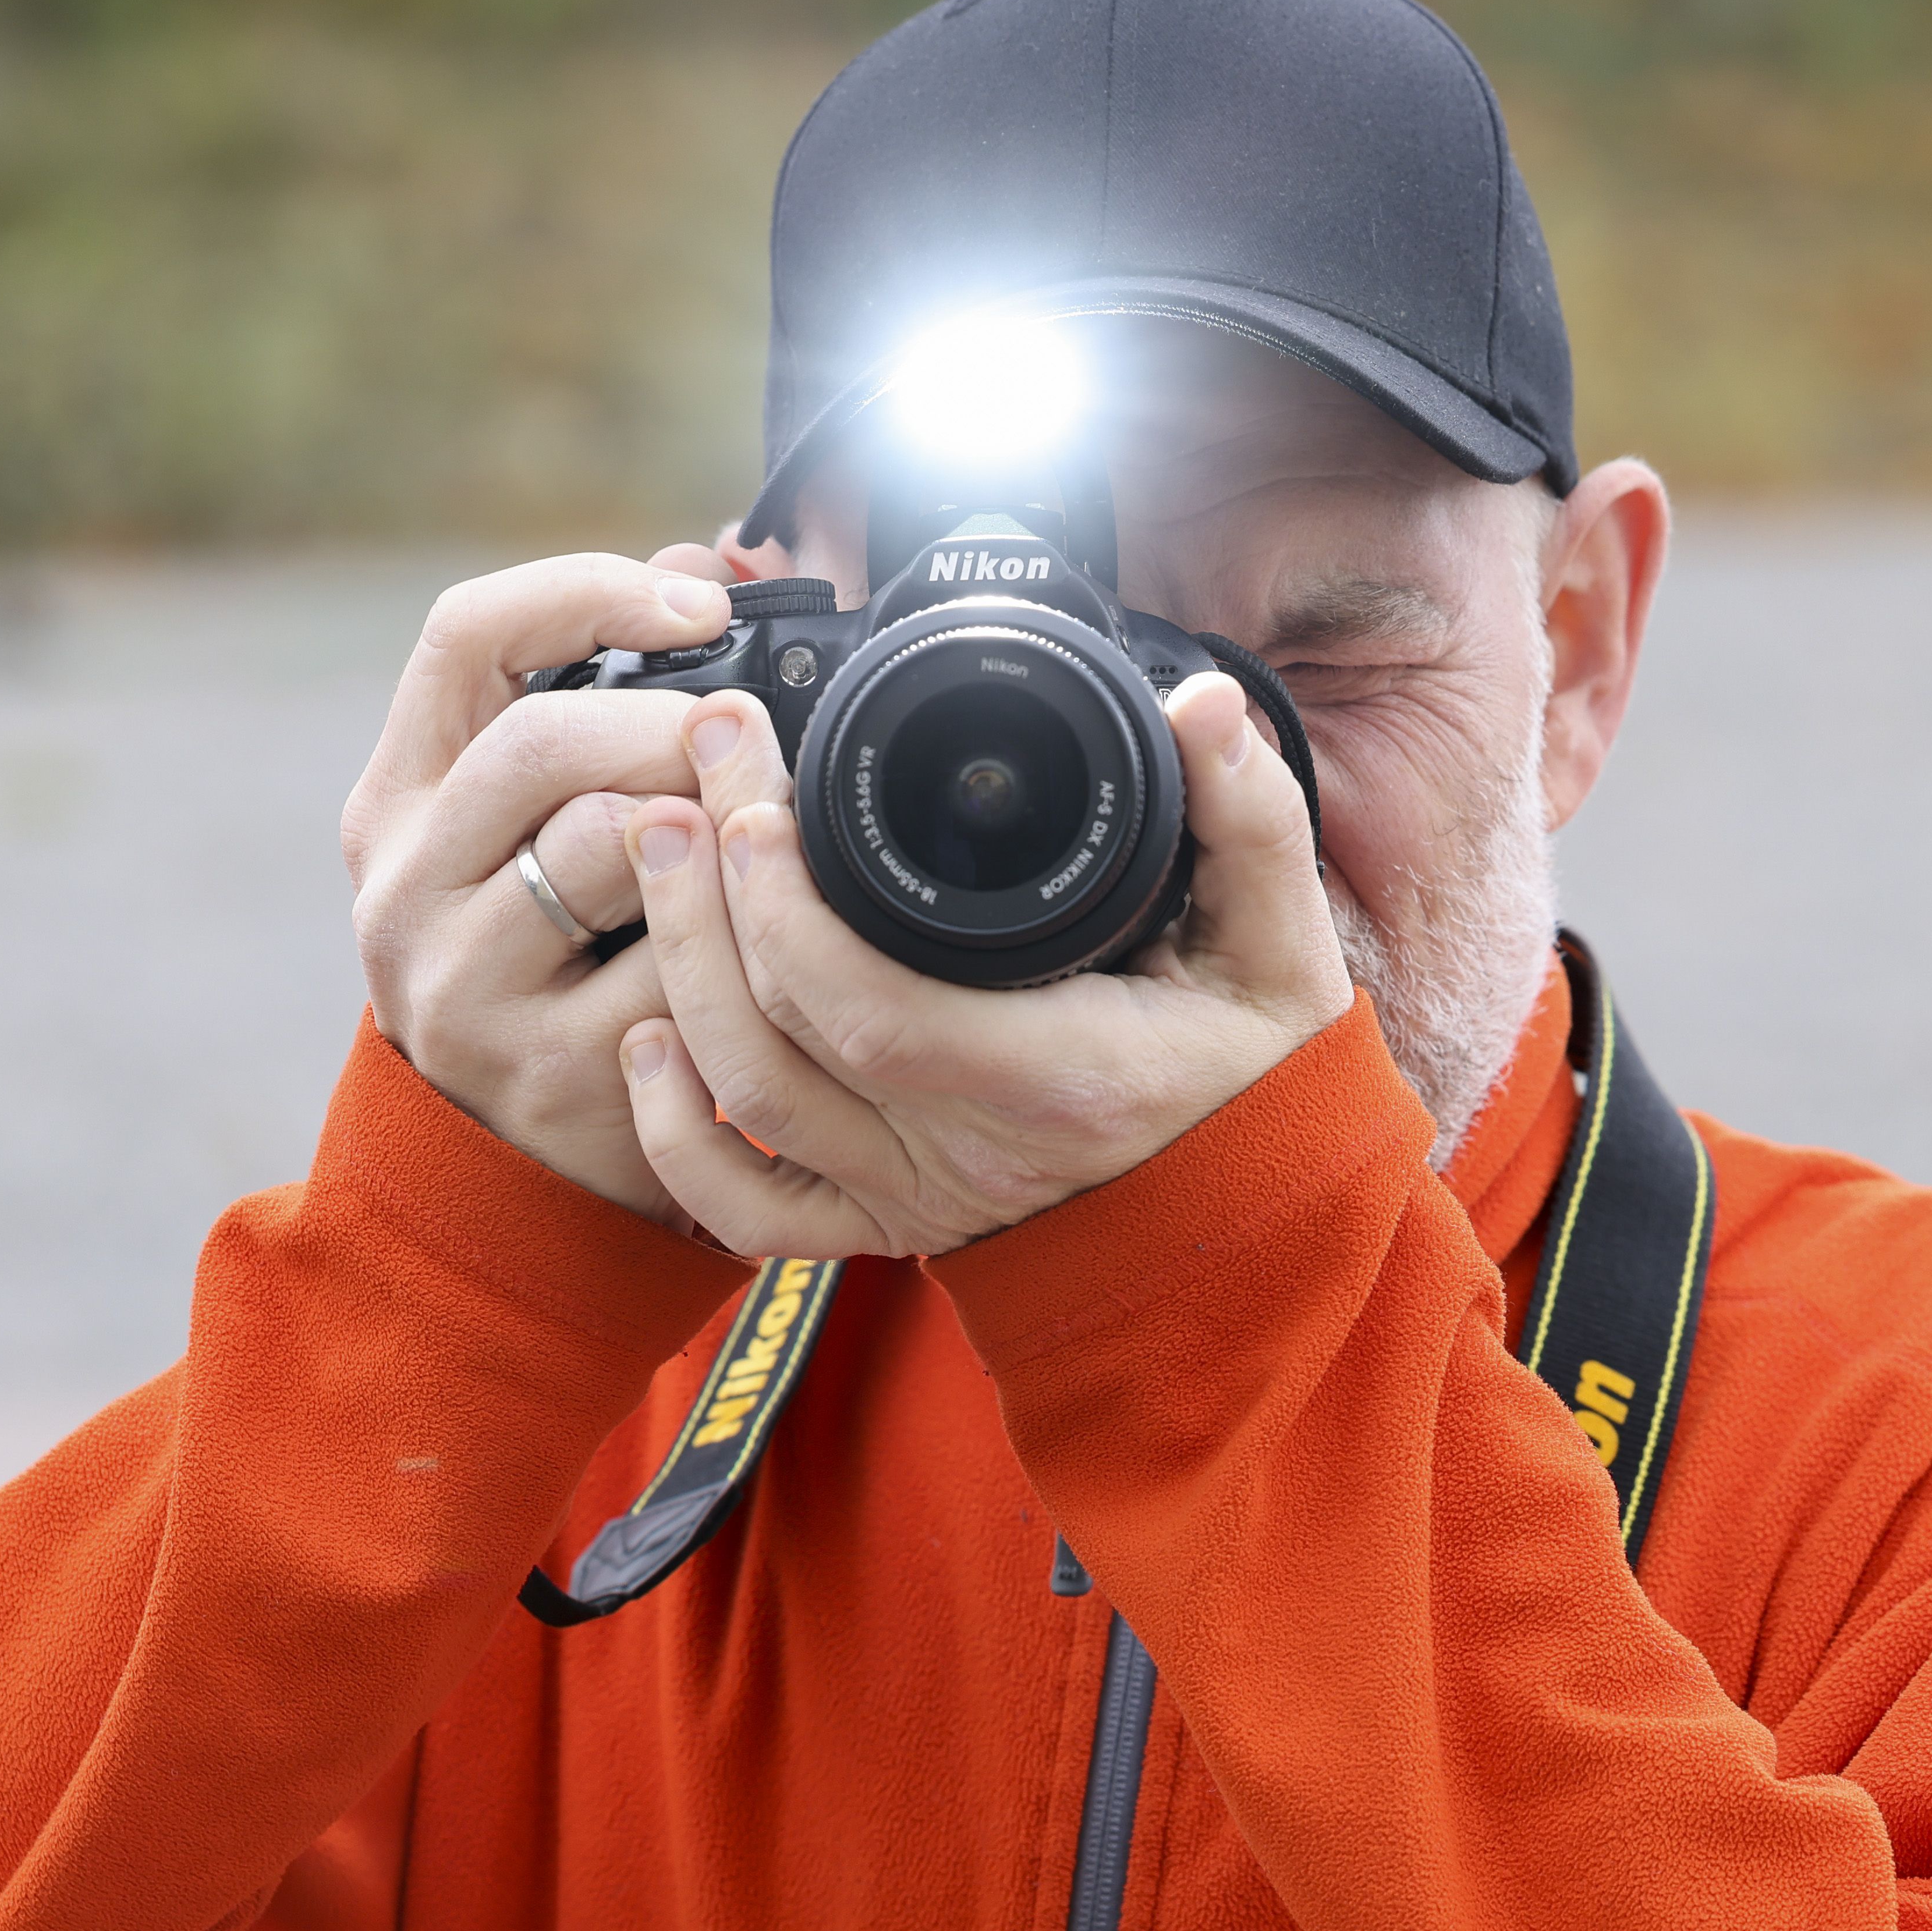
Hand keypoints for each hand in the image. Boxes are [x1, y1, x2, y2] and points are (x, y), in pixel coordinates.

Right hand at [341, 548, 741, 1224]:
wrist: (499, 1172)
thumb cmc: (540, 965)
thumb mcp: (526, 833)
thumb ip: (596, 699)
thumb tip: (702, 563)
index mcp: (395, 802)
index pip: (462, 636)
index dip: (585, 589)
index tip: (698, 603)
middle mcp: (403, 888)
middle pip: (539, 740)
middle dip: (670, 719)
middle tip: (749, 736)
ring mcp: (465, 986)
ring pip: (604, 846)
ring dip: (707, 823)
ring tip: (753, 833)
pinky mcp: (547, 1073)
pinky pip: (674, 965)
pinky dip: (734, 938)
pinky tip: (759, 941)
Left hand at [614, 671, 1357, 1256]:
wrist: (1247, 1227)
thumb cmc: (1258, 1083)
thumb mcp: (1285, 951)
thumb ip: (1252, 820)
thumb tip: (1206, 703)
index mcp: (1060, 1079)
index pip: (876, 1007)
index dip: (789, 912)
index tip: (755, 797)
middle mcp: (969, 1152)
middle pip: (780, 1039)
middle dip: (711, 895)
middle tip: (693, 769)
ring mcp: (915, 1196)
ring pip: (745, 1105)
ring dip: (679, 974)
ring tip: (658, 846)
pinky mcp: (885, 1227)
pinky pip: (748, 1214)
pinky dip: (676, 1140)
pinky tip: (646, 1041)